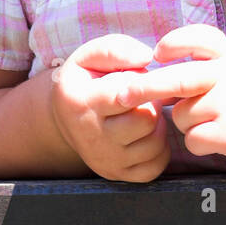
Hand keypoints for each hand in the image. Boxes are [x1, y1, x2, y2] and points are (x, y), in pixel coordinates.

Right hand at [50, 34, 171, 182]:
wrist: (66, 117)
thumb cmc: (85, 80)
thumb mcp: (90, 55)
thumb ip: (116, 49)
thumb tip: (146, 58)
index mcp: (82, 103)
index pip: (127, 95)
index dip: (143, 83)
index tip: (141, 78)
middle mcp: (92, 137)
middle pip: (147, 121)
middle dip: (152, 103)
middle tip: (143, 96)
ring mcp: (105, 161)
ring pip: (155, 144)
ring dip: (158, 125)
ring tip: (143, 112)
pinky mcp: (117, 175)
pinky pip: (155, 166)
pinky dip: (159, 149)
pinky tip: (147, 133)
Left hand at [122, 25, 225, 172]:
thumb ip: (210, 60)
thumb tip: (163, 63)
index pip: (199, 37)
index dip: (175, 43)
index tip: (157, 53)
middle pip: (176, 80)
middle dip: (146, 89)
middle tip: (122, 95)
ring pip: (184, 116)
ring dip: (189, 125)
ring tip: (213, 125)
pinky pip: (195, 139)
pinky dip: (199, 144)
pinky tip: (218, 141)